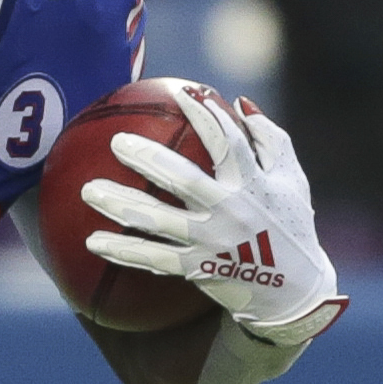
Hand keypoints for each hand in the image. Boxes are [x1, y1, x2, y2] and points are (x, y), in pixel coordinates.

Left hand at [82, 92, 346, 343]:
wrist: (294, 290)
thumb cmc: (290, 224)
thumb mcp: (292, 181)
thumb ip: (271, 140)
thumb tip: (240, 102)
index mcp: (255, 185)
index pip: (227, 143)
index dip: (205, 115)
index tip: (180, 92)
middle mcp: (231, 211)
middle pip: (183, 180)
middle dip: (148, 158)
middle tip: (117, 141)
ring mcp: (211, 241)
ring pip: (158, 221)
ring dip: (121, 205)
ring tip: (88, 190)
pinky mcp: (197, 268)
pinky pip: (153, 257)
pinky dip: (123, 250)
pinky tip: (92, 241)